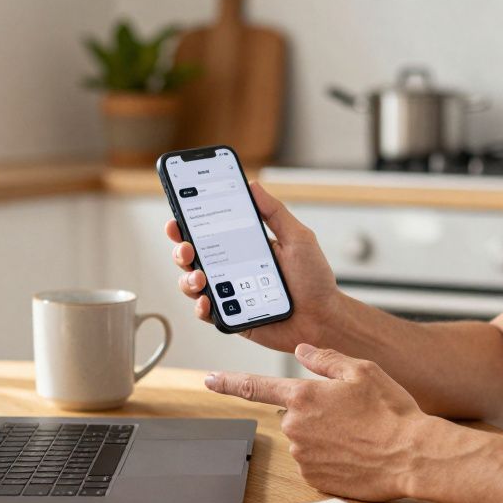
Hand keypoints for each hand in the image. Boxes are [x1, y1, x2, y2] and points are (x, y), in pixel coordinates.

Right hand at [165, 182, 343, 351]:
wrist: (324, 318)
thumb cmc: (314, 280)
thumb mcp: (298, 239)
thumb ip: (275, 213)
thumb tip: (253, 184)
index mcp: (243, 247)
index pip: (208, 231)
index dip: (187, 223)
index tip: (177, 216)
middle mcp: (231, 269)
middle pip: (192, 257)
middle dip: (181, 250)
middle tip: (186, 248)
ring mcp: (228, 293)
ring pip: (192, 284)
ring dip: (187, 279)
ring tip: (200, 277)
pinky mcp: (231, 317)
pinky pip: (206, 312)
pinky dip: (200, 307)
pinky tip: (207, 301)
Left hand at [205, 343, 429, 501]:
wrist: (412, 455)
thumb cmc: (391, 412)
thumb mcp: (362, 370)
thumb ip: (325, 358)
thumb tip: (303, 351)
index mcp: (302, 395)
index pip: (254, 386)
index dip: (228, 381)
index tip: (209, 379)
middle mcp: (296, 426)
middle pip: (293, 413)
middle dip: (313, 411)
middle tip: (350, 413)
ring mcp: (303, 455)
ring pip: (304, 438)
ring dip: (323, 434)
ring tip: (358, 434)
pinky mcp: (315, 478)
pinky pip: (315, 462)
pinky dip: (330, 456)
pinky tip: (355, 452)